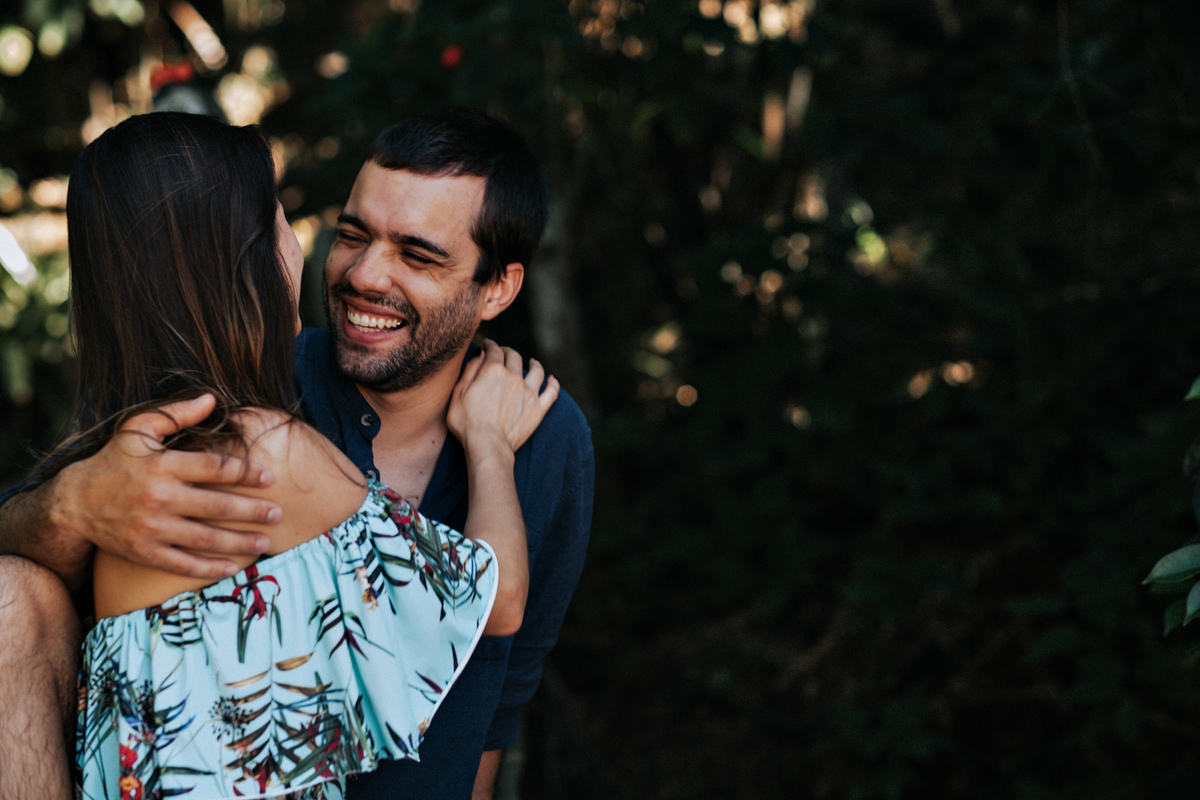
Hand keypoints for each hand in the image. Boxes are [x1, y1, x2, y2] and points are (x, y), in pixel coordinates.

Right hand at [51, 394, 279, 577]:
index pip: (215, 468)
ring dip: (240, 542)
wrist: (74, 503)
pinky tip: (233, 567)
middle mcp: (159, 498)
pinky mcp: (144, 553)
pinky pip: (183, 564)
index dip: (246, 473)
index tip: (270, 478)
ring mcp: (152, 528)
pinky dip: (209, 568)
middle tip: (279, 513)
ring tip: (266, 541)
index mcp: (163, 465)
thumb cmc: (114, 461)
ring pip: (206, 538)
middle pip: (218, 506)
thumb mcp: (139, 429)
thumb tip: (212, 399)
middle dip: (253, 511)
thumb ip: (176, 414)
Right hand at [447, 339, 559, 454]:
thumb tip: (481, 354)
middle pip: (514, 356)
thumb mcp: (458, 393)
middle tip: (504, 354)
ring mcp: (528, 392)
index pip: (494, 350)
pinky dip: (554, 383)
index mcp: (492, 371)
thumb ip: (470, 370)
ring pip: (536, 370)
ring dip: (534, 363)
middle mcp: (513, 377)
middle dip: (508, 352)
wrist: (487, 445)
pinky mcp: (538, 408)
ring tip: (532, 362)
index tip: (488, 345)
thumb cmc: (467, 422)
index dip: (490, 345)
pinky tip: (552, 379)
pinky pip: (552, 392)